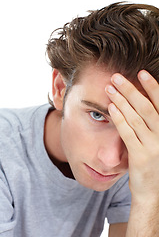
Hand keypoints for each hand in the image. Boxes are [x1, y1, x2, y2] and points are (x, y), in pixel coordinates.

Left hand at [105, 70, 158, 201]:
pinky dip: (119, 118)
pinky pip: (128, 133)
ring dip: (121, 101)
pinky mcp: (141, 156)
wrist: (152, 192)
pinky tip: (111, 107)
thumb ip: (152, 124)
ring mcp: (153, 146)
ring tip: (110, 88)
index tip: (141, 73)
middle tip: (117, 77)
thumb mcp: (157, 141)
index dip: (152, 87)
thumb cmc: (154, 163)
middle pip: (146, 107)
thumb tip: (139, 103)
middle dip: (131, 90)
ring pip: (136, 118)